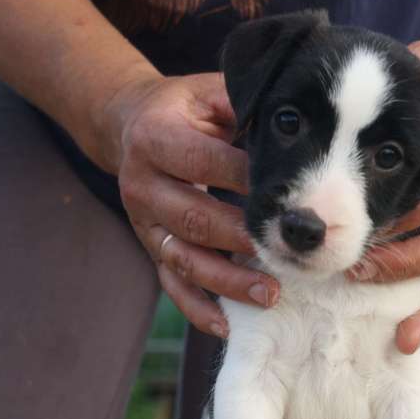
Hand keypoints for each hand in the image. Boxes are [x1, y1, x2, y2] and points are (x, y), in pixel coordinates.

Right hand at [104, 72, 279, 337]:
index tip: (288, 193)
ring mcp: (143, 222)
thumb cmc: (183, 108)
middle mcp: (142, 184)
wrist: (127, 125)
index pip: (205, 162)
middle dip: (242, 238)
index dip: (246, 178)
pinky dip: (199, 309)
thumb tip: (292, 119)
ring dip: (227, 281)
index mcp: (155, 138)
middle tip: (285, 251)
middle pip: (194, 218)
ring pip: (184, 259)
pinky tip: (230, 325)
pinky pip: (172, 286)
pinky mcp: (150, 248)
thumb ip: (240, 102)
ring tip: (270, 294)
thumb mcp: (205, 92)